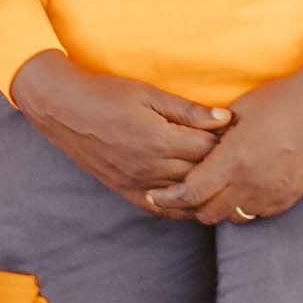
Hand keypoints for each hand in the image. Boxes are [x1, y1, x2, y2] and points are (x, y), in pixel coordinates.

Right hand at [8, 55, 226, 209]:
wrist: (63, 110)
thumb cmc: (107, 94)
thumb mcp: (149, 94)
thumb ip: (188, 111)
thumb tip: (226, 118)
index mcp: (160, 140)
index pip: (210, 149)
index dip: (228, 140)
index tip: (238, 132)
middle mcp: (151, 168)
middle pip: (202, 174)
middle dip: (221, 163)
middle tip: (236, 152)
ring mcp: (138, 184)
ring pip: (186, 196)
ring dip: (205, 185)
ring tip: (221, 173)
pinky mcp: (127, 192)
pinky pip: (163, 209)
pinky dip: (183, 205)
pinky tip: (195, 196)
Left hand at [163, 56, 302, 227]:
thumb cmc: (280, 100)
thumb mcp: (238, 111)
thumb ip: (211, 135)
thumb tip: (190, 148)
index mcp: (234, 160)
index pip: (190, 193)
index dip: (168, 198)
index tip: (155, 195)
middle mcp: (251, 184)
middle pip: (207, 213)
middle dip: (192, 205)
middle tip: (185, 191)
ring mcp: (271, 194)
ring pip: (232, 217)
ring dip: (219, 207)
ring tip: (216, 189)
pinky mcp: (288, 198)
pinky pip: (257, 213)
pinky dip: (244, 205)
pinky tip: (244, 187)